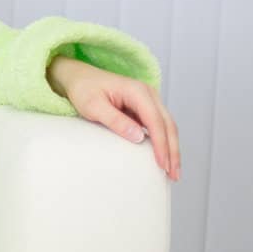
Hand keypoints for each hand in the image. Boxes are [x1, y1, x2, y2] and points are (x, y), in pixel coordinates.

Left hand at [48, 56, 180, 180]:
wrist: (79, 77)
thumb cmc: (84, 89)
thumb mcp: (93, 106)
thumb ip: (115, 120)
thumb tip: (139, 137)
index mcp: (137, 91)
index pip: (155, 121)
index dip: (161, 144)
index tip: (162, 164)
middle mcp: (148, 94)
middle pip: (168, 125)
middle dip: (173, 150)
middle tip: (173, 174)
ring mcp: (149, 100)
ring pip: (167, 126)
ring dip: (171, 148)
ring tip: (172, 171)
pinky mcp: (145, 107)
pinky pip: (159, 126)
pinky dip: (163, 142)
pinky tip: (163, 157)